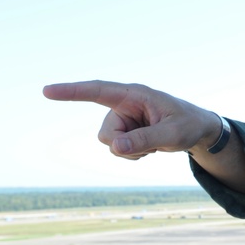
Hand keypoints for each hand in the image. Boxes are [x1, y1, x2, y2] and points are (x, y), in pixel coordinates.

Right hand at [42, 80, 220, 159]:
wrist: (197, 130)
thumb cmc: (188, 125)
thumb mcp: (172, 135)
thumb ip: (145, 140)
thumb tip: (115, 146)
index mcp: (134, 94)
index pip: (98, 91)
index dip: (72, 91)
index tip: (47, 91)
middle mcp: (124, 104)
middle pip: (106, 133)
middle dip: (126, 144)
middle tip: (155, 141)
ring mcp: (123, 118)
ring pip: (110, 144)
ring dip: (131, 150)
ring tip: (155, 142)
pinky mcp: (124, 130)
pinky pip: (117, 149)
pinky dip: (133, 154)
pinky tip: (150, 146)